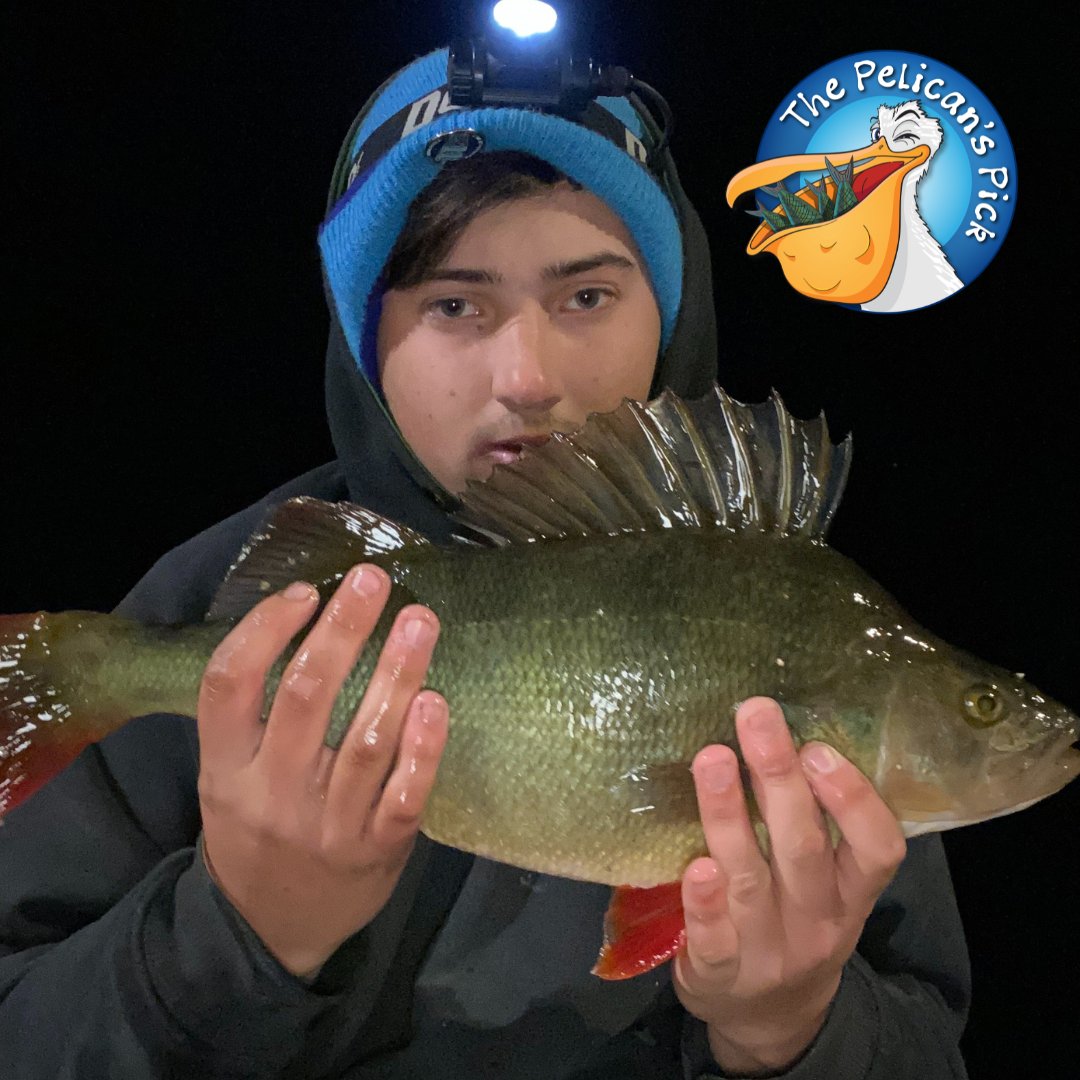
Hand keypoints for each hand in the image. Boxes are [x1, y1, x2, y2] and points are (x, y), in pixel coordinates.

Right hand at [196, 563, 447, 978]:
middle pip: (306, 697)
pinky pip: (404, 796)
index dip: (263, 630)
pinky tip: (437, 702)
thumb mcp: (225, 779)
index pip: (228, 685)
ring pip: (365, 740)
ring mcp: (327, 825)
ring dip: (396, 673)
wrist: (270, 932)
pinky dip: (423, 749)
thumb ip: (251, 718)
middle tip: (373, 579)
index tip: (305, 591)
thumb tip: (303, 621)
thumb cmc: (254, 833)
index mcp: (225, 768)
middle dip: (342, 630)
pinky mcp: (377, 851)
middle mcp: (272, 793)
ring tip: (420, 620)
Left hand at [673, 697, 906, 1071]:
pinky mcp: (720, 975)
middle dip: (779, 777)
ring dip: (730, 816)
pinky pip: (714, 940)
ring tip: (712, 759)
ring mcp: (769, 952)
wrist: (769, 1021)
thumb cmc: (792, 922)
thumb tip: (779, 731)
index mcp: (850, 895)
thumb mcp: (824, 886)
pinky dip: (705, 903)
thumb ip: (811, 824)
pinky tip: (694, 865)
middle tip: (755, 716)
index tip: (818, 746)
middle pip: (804, 848)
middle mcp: (817, 922)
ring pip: (752, 879)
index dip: (854, 798)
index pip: (878, 849)